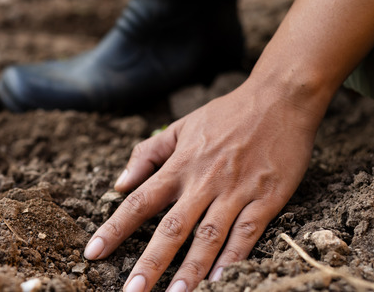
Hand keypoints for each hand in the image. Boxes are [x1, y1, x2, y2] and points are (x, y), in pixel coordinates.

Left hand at [83, 78, 323, 291]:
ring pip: (208, 236)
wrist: (280, 98)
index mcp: (180, 165)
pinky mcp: (267, 197)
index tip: (93, 253)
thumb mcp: (182, 126)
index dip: (115, 229)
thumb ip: (149, 154)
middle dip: (150, 263)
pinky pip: (247, 233)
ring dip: (191, 270)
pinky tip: (220, 281)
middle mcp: (203, 181)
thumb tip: (119, 183)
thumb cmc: (228, 113)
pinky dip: (233, 258)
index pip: (139, 201)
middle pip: (171, 228)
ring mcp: (236, 191)